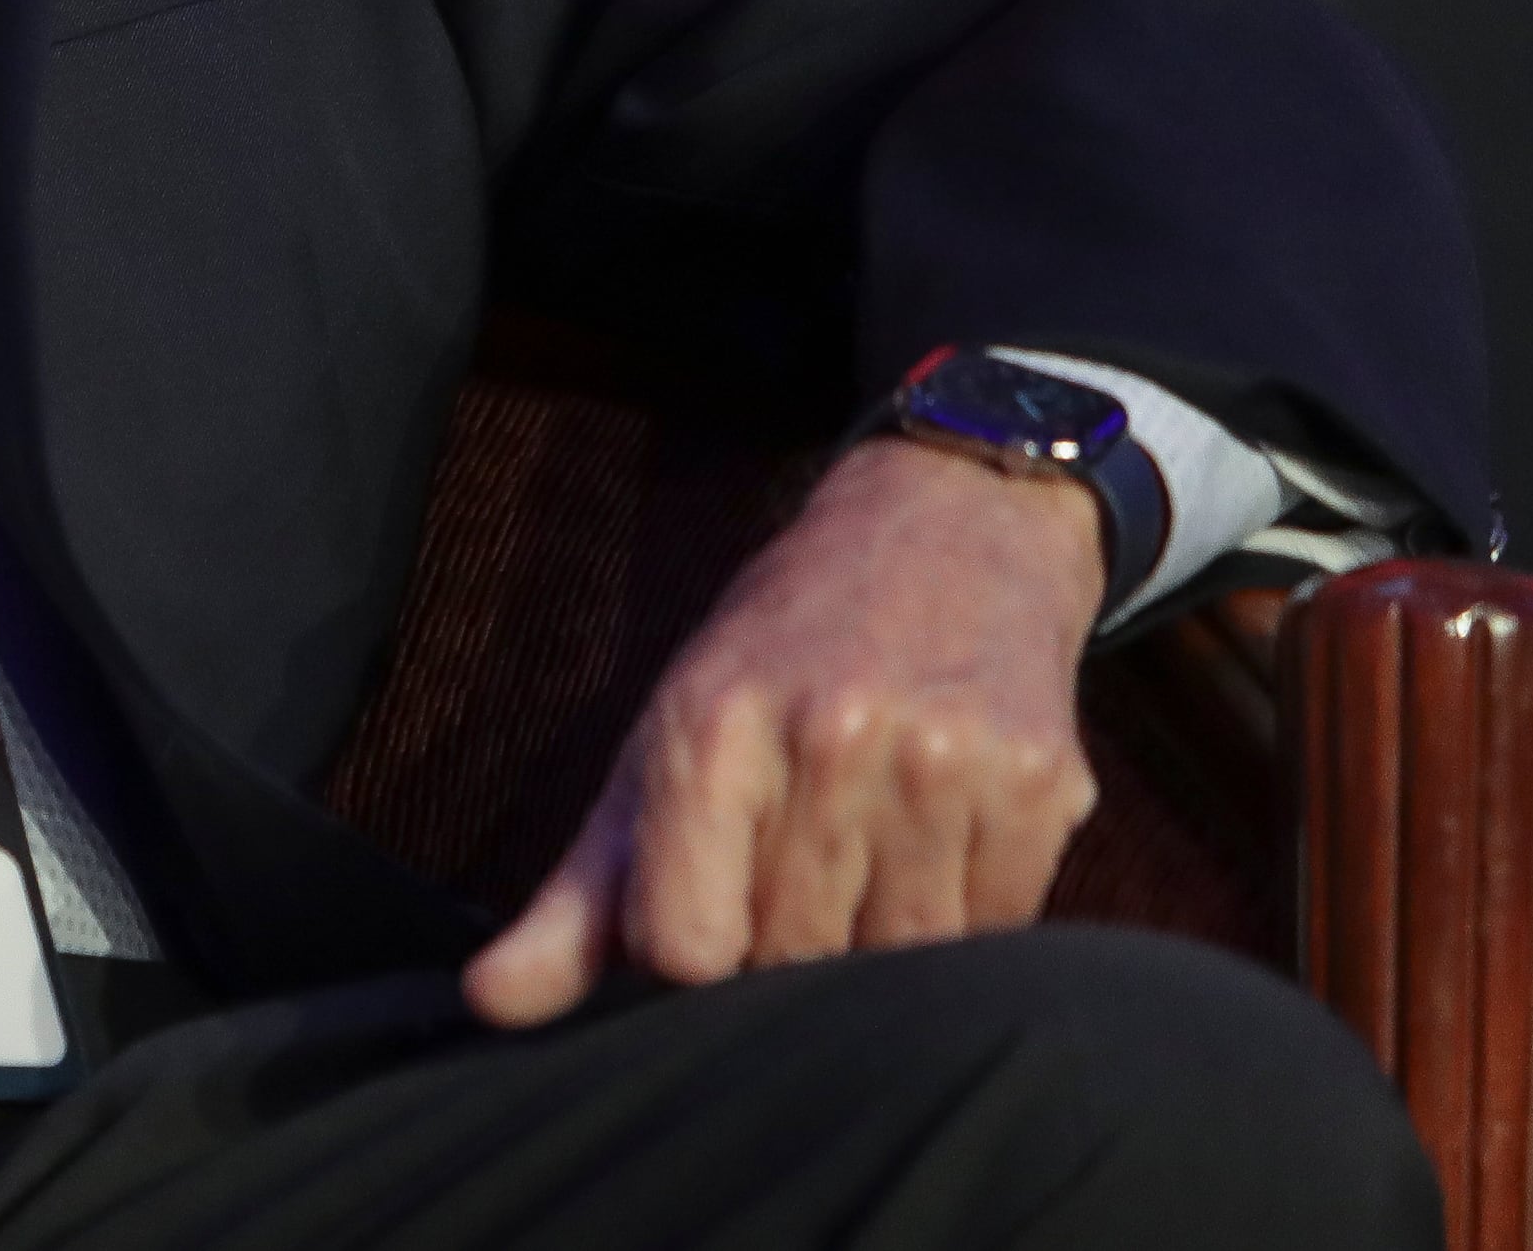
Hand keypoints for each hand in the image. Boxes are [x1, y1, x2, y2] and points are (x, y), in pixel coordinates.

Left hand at [462, 434, 1103, 1026]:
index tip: (714, 910)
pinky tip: (948, 837)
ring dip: (884, 936)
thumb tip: (489, 1005)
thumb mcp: (663, 743)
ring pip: (902, 962)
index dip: (697, 952)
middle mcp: (827, 740)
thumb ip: (579, 897)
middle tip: (803, 856)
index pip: (684, 947)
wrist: (948, 527)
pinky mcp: (1042, 784)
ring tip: (874, 843)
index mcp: (710, 731)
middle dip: (792, 940)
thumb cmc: (781, 652)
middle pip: (793, 960)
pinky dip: (971, 914)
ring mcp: (941, 763)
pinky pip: (997, 933)